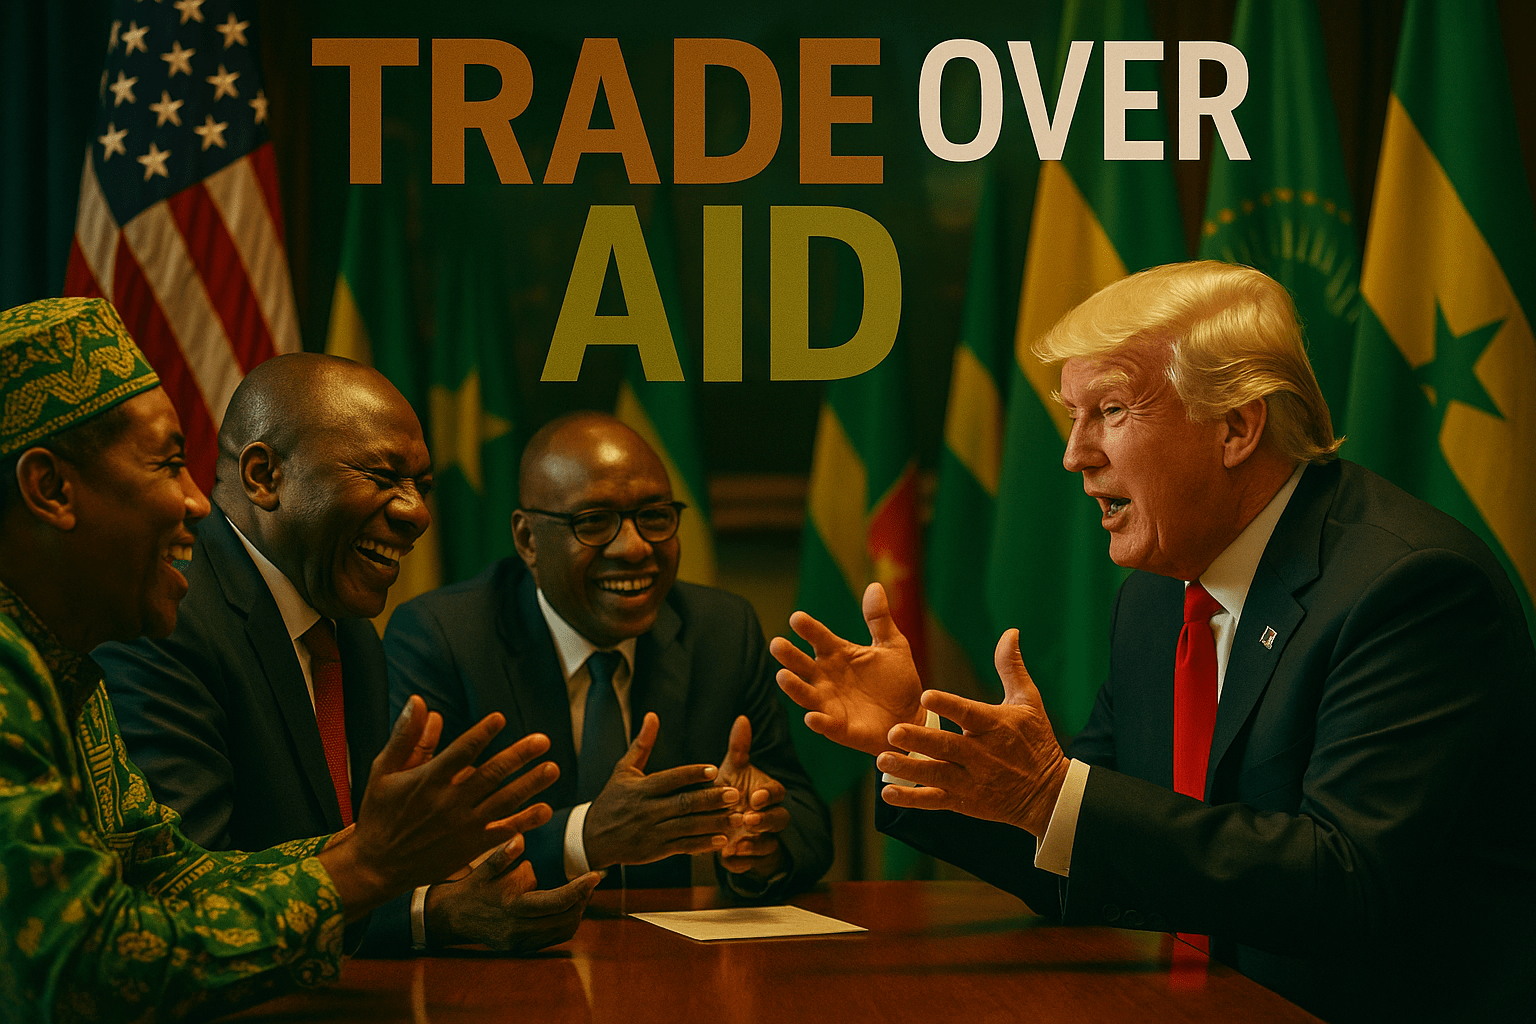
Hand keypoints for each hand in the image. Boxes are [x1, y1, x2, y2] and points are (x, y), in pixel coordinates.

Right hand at [319, 695, 560, 919]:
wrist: (376, 867)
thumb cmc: (379, 813)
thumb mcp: (383, 771)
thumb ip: (406, 737)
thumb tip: (420, 701)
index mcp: (427, 781)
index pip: (460, 752)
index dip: (481, 734)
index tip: (500, 719)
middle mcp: (448, 803)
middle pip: (490, 775)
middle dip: (518, 757)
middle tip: (543, 740)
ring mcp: (462, 827)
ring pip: (502, 802)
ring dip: (529, 785)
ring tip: (552, 768)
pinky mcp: (469, 847)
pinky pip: (502, 832)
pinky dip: (524, 822)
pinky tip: (544, 809)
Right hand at [425, 834, 600, 952]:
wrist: (451, 918)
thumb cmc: (471, 887)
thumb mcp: (484, 868)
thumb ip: (502, 855)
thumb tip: (519, 838)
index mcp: (512, 907)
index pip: (556, 901)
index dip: (579, 889)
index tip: (596, 875)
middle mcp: (518, 929)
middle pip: (565, 918)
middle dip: (582, 900)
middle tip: (589, 881)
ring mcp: (520, 942)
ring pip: (562, 931)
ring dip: (576, 912)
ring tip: (580, 892)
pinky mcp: (520, 948)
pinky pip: (553, 938)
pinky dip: (565, 922)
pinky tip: (565, 906)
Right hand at [583, 712, 739, 870]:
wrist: (592, 839)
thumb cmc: (612, 800)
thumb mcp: (623, 771)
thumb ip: (642, 744)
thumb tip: (652, 716)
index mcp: (641, 789)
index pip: (670, 779)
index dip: (692, 774)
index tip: (714, 770)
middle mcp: (647, 810)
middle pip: (683, 803)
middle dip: (710, 799)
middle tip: (734, 794)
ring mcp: (652, 832)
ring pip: (687, 827)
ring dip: (713, 823)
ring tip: (736, 817)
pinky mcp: (655, 851)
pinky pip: (683, 847)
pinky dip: (702, 844)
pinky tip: (722, 840)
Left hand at [715, 716, 787, 877]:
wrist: (721, 821)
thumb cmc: (730, 791)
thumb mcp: (732, 770)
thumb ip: (739, 747)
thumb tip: (742, 718)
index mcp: (767, 794)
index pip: (777, 793)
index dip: (769, 795)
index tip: (755, 796)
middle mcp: (768, 817)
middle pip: (779, 820)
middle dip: (765, 820)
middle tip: (747, 819)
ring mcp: (761, 839)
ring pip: (769, 845)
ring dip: (755, 844)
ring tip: (737, 844)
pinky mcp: (749, 859)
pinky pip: (750, 865)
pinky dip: (740, 863)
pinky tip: (727, 858)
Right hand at [770, 582, 925, 756]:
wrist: (912, 716)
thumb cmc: (898, 681)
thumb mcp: (892, 646)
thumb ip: (879, 619)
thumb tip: (875, 585)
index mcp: (838, 655)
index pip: (818, 638)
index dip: (808, 628)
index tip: (797, 618)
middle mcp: (828, 678)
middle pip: (803, 665)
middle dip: (789, 656)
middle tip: (777, 644)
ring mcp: (831, 704)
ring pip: (806, 694)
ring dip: (794, 687)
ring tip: (782, 676)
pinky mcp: (841, 728)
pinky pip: (826, 725)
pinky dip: (818, 721)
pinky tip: (812, 717)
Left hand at [874, 629, 1069, 835]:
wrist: (1048, 794)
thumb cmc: (1036, 741)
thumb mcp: (1028, 702)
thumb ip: (1011, 667)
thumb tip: (1010, 632)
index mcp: (995, 726)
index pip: (968, 714)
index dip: (948, 705)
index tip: (925, 695)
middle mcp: (982, 754)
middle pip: (946, 746)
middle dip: (920, 740)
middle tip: (893, 732)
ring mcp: (972, 780)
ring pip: (936, 774)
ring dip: (908, 768)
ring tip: (882, 759)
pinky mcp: (965, 801)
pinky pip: (935, 800)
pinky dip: (912, 798)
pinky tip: (888, 792)